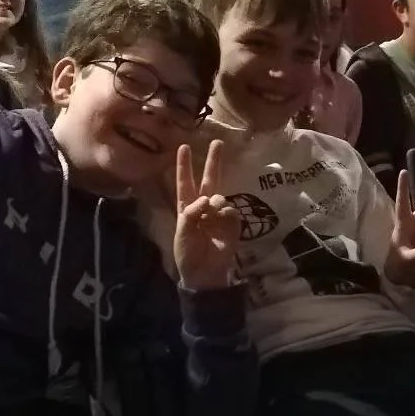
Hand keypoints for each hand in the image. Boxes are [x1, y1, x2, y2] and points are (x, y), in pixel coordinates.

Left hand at [173, 141, 242, 290]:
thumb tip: (209, 197)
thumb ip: (191, 213)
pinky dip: (226, 214)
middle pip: (208, 179)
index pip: (184, 183)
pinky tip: (222, 223)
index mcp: (187, 208)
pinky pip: (231, 211)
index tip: (183, 146)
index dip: (183, 166)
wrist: (205, 273)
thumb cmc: (188, 253)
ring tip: (211, 212)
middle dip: (213, 161)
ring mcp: (219, 214)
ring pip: (220, 195)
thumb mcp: (182, 233)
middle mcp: (203, 207)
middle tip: (217, 142)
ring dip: (215, 201)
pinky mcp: (233, 223)